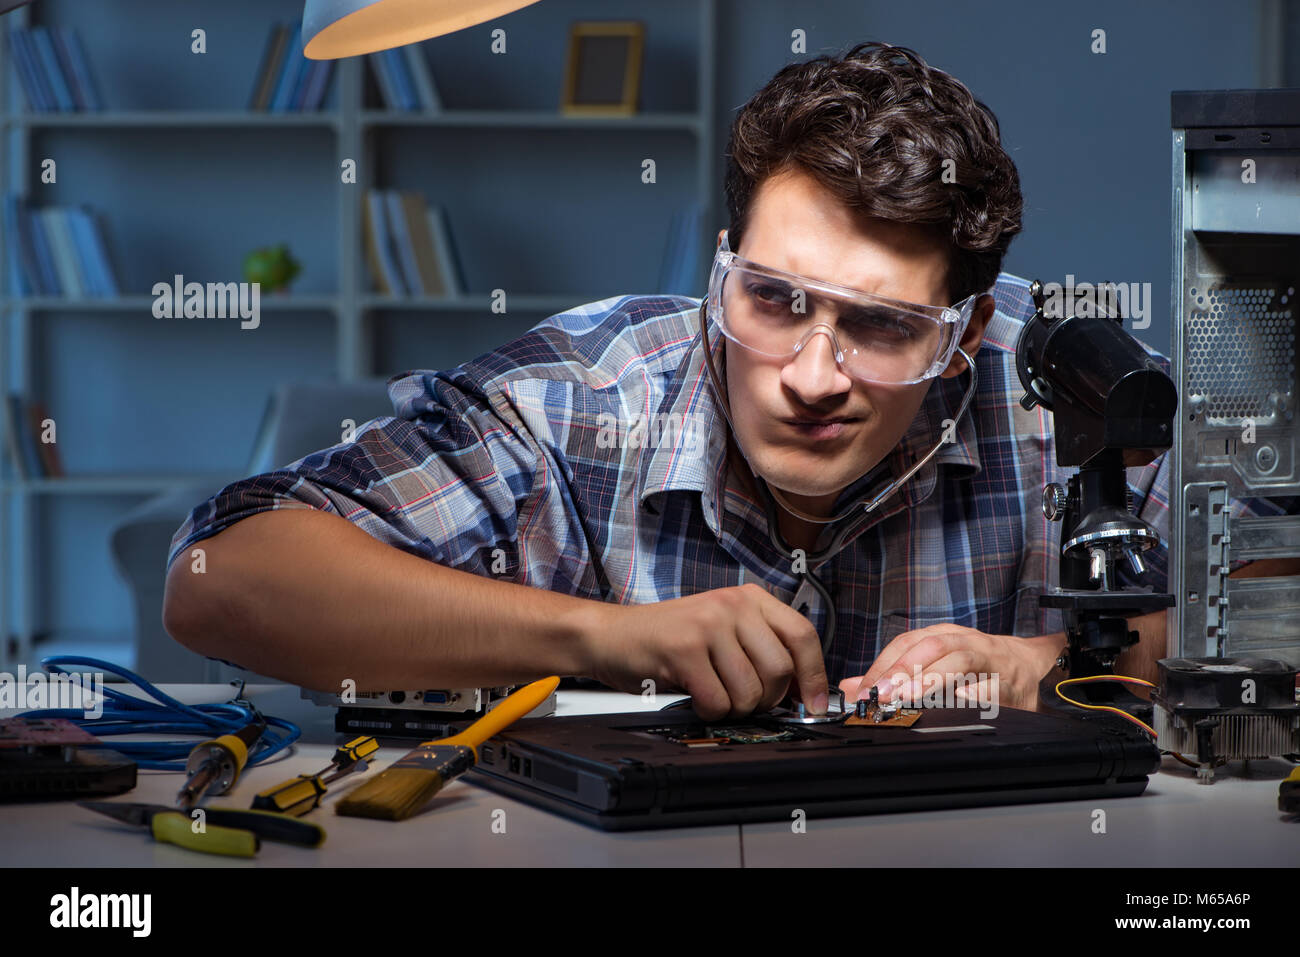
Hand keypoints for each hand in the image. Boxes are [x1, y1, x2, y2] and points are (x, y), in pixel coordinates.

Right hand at [582, 583, 828, 720]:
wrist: (609, 635)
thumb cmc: (667, 639)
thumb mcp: (721, 631)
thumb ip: (761, 649)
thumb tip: (804, 692)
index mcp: (748, 598)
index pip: (802, 635)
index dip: (815, 676)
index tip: (815, 706)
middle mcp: (732, 605)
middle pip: (780, 669)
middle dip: (767, 700)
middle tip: (743, 700)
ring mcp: (708, 625)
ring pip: (751, 691)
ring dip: (735, 708)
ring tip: (712, 693)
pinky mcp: (684, 650)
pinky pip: (718, 701)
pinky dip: (709, 711)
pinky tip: (694, 696)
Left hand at [838, 624, 1062, 713]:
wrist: (1033, 668)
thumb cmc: (979, 670)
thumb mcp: (934, 667)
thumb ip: (893, 677)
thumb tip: (849, 687)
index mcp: (941, 636)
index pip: (904, 643)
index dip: (881, 665)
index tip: (862, 690)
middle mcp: (961, 639)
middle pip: (926, 645)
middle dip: (899, 669)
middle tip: (878, 693)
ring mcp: (984, 654)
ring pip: (953, 657)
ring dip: (928, 676)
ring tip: (906, 696)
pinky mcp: (1005, 676)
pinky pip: (984, 683)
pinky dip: (964, 692)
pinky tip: (948, 704)